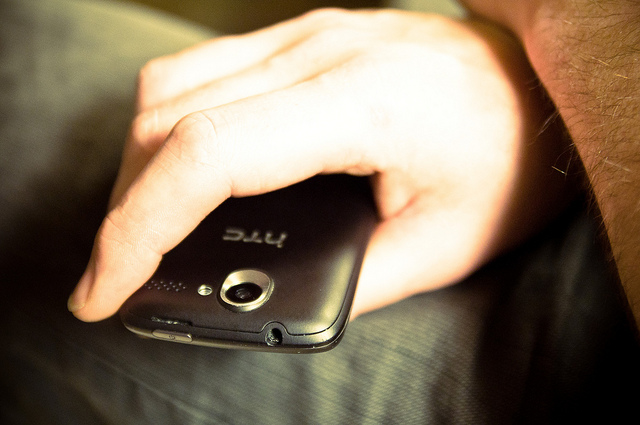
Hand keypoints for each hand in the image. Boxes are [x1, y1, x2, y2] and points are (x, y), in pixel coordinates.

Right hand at [69, 9, 571, 321]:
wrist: (539, 98)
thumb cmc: (505, 168)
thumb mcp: (438, 247)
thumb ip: (347, 283)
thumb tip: (267, 300)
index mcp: (358, 103)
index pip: (205, 156)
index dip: (137, 229)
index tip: (104, 287)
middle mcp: (320, 51)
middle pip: (168, 118)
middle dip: (128, 207)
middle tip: (125, 270)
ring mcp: (308, 34)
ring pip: (173, 86)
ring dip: (143, 163)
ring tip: (150, 227)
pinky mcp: (305, 38)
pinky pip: (207, 72)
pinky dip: (173, 127)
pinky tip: (187, 171)